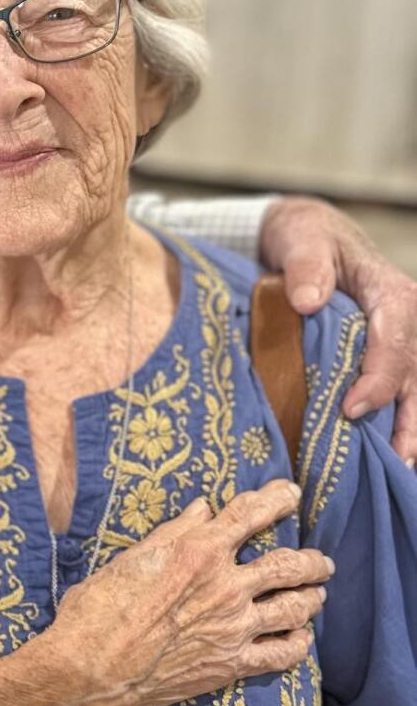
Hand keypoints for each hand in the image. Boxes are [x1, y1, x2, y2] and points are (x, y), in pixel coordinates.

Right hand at [48, 480, 329, 705]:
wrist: (91, 668)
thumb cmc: (100, 608)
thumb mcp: (132, 558)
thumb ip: (174, 532)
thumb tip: (203, 509)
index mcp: (199, 551)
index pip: (251, 514)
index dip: (277, 499)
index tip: (291, 493)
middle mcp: (225, 587)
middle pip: (288, 565)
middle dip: (311, 561)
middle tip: (321, 561)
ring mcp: (233, 628)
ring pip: (294, 608)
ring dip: (312, 598)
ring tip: (317, 595)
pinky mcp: (231, 664)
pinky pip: (281, 654)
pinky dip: (298, 644)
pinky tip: (302, 638)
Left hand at [260, 194, 416, 459]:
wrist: (308, 240)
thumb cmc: (305, 238)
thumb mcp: (301, 238)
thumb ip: (306, 265)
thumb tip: (308, 300)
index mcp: (390, 291)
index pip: (394, 339)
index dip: (378, 378)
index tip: (352, 409)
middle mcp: (407, 318)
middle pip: (415, 373)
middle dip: (407, 418)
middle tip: (394, 459)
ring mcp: (403, 340)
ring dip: (410, 429)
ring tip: (400, 467)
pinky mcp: (390, 356)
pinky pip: (404, 390)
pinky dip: (399, 422)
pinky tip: (392, 456)